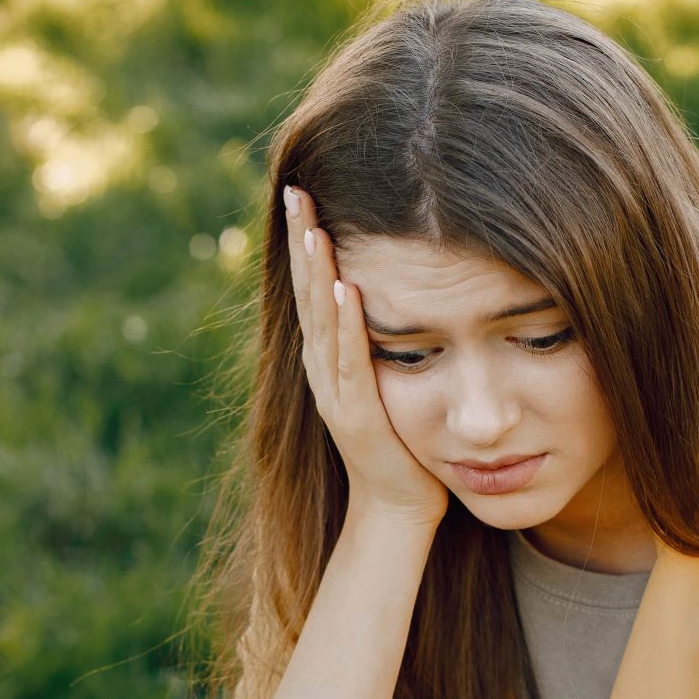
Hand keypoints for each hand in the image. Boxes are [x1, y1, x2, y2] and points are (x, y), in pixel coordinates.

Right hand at [281, 184, 450, 527]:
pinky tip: (346, 290)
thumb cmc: (403, 444)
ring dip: (317, 274)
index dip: (306, 239)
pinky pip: (350, 362)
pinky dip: (347, 325)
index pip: (314, 286)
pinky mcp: (357, 415)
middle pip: (307, 293)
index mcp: (330, 356)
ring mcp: (335, 392)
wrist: (399, 508)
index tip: (303, 190)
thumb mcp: (391, 378)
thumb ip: (381, 338)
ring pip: (321, 322)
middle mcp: (323, 369)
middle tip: (295, 189)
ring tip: (312, 228)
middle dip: (301, 240)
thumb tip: (387, 289)